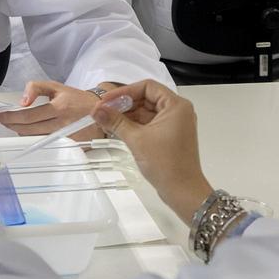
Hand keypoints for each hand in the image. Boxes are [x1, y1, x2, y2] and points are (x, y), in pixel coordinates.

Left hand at [0, 81, 101, 140]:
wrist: (100, 110)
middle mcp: (61, 124)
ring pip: (34, 138)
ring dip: (21, 131)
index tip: (0, 116)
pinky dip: (34, 137)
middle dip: (12, 125)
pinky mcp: (68, 145)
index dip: (11, 117)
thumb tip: (23, 101)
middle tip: (4, 120)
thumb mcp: (56, 87)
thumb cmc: (76, 98)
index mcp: (58, 108)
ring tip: (15, 124)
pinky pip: (44, 143)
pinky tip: (30, 132)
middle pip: (28, 129)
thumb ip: (36, 88)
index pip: (28, 116)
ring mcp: (64, 137)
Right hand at [91, 80, 213, 221]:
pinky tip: (117, 129)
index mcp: (176, 105)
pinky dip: (134, 125)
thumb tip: (95, 109)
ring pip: (147, 112)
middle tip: (102, 111)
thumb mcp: (136, 139)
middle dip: (124, 104)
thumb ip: (115, 121)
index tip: (106, 101)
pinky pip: (150, 124)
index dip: (125, 92)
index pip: (147, 87)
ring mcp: (175, 124)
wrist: (183, 191)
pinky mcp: (170, 136)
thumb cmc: (164, 162)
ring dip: (127, 115)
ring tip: (106, 121)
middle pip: (147, 98)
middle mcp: (178, 111)